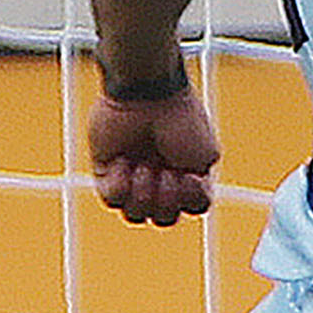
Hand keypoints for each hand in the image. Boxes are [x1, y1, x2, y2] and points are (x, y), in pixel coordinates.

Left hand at [87, 82, 218, 225]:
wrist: (146, 93)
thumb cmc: (180, 119)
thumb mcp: (206, 156)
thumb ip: (201, 190)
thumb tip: (187, 205)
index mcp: (188, 173)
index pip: (192, 208)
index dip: (190, 198)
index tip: (189, 174)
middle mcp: (160, 178)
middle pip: (163, 219)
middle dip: (166, 199)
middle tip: (164, 170)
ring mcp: (132, 176)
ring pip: (135, 215)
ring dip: (143, 193)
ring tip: (142, 165)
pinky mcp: (106, 170)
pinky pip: (112, 200)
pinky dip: (120, 184)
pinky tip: (124, 161)